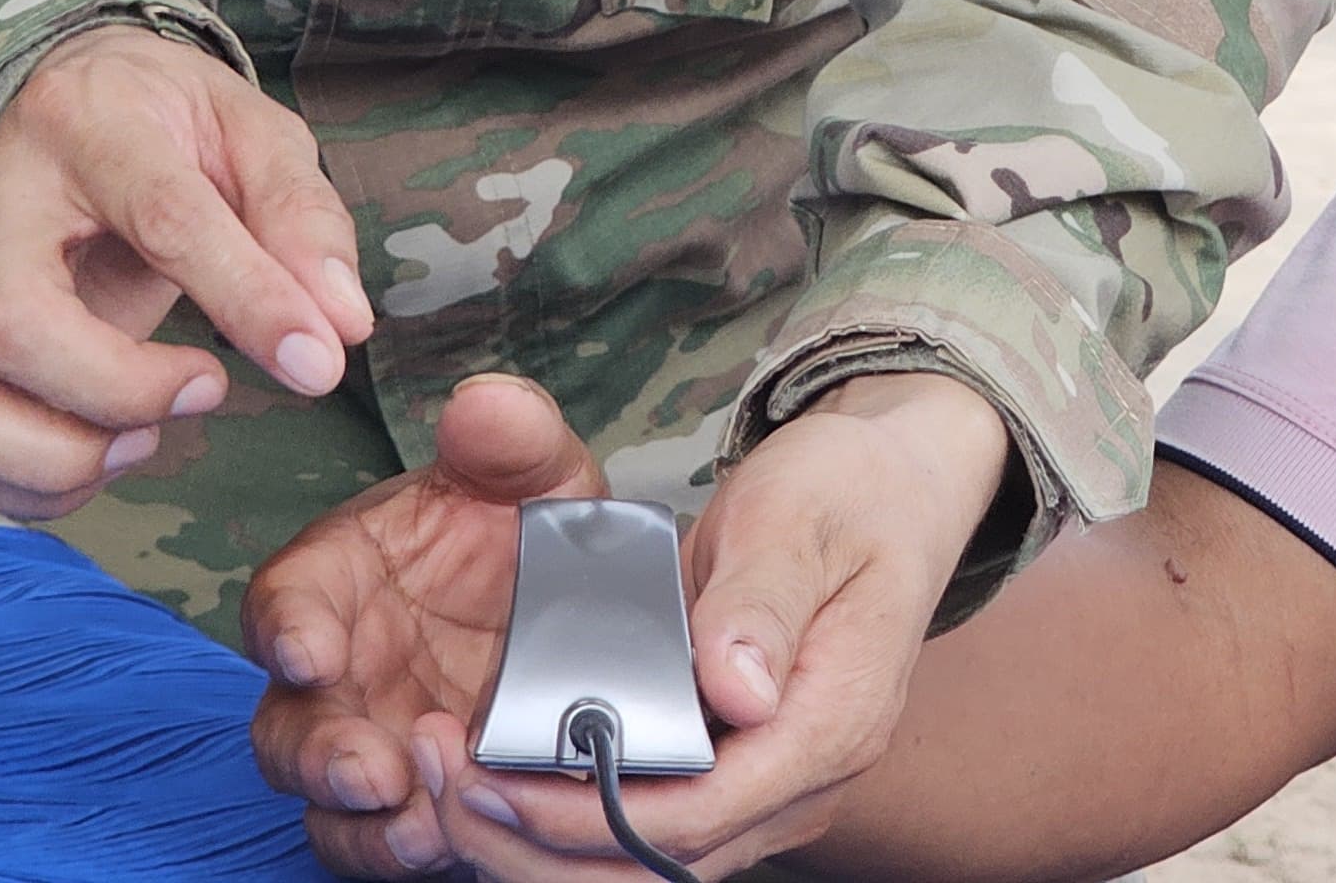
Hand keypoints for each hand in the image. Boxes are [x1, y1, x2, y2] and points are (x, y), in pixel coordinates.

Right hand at [0, 25, 376, 520]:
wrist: (73, 102)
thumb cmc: (170, 123)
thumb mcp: (256, 135)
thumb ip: (301, 220)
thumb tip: (339, 327)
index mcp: (87, 123)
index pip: (163, 220)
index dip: (246, 300)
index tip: (316, 363)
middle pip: (14, 326)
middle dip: (121, 391)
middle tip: (208, 385)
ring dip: (56, 456)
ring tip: (143, 438)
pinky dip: (24, 484)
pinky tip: (100, 450)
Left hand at [248, 368, 1015, 880]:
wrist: (894, 489)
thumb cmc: (847, 491)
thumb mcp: (801, 517)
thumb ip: (762, 604)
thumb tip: (735, 694)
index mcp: (831, 725)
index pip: (697, 815)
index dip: (586, 814)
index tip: (493, 778)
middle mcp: (802, 782)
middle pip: (659, 866)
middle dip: (538, 847)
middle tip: (441, 783)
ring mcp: (770, 786)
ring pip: (646, 865)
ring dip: (542, 845)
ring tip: (448, 783)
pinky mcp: (733, 771)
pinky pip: (645, 827)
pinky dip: (567, 819)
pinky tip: (499, 777)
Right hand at [248, 374, 612, 874]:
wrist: (587, 609)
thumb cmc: (530, 529)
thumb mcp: (539, 474)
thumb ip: (511, 436)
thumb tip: (483, 404)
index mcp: (342, 574)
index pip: (287, 597)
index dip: (289, 626)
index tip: (313, 650)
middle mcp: (337, 666)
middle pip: (286, 721)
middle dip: (319, 753)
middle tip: (372, 768)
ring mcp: (366, 739)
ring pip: (321, 797)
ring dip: (360, 819)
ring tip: (421, 819)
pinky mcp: (407, 798)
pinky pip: (374, 841)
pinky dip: (399, 848)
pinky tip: (447, 841)